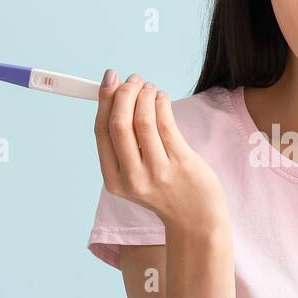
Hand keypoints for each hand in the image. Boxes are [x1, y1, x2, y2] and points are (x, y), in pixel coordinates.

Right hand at [94, 71, 228, 236]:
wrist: (196, 219)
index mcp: (114, 180)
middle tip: (133, 79)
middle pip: (119, 123)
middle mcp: (132, 178)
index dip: (104, 100)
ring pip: (143, 120)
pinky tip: (161, 97)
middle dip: (124, 93)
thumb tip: (115, 95)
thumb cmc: (165, 189)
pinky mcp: (181, 164)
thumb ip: (124, 145)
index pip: (101, 131)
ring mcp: (157, 172)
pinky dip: (161, 103)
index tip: (110, 78)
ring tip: (149, 87)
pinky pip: (166, 124)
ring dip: (145, 95)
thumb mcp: (134, 174)